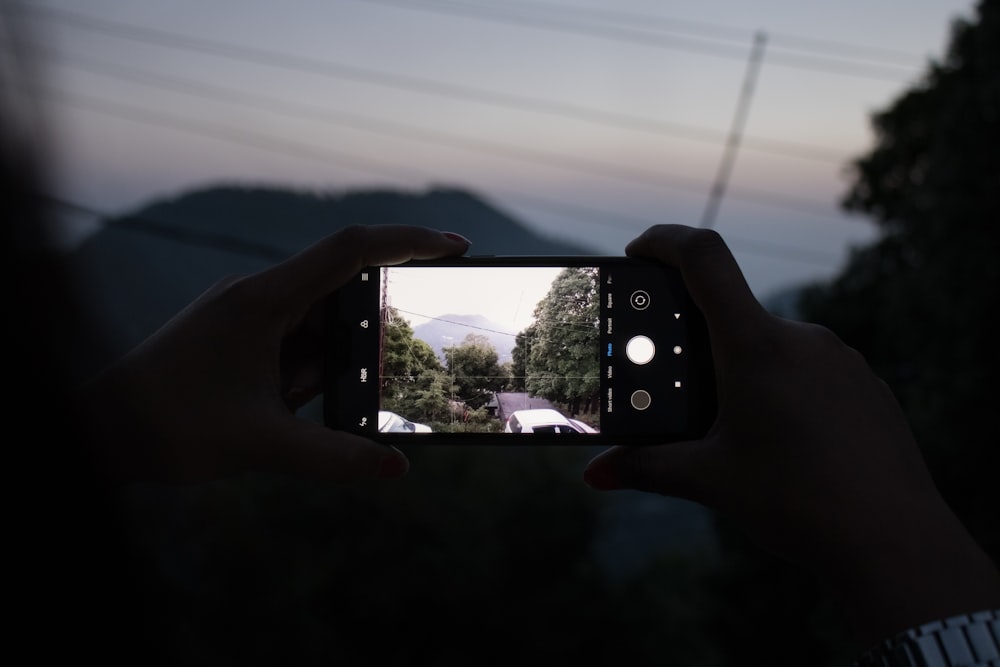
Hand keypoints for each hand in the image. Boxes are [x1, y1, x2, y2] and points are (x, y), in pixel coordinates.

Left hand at [78, 225, 469, 483]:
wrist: (96, 431)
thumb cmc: (166, 427)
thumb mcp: (261, 445)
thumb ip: (335, 457)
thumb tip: (399, 467)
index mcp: (263, 299)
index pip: (350, 249)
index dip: (409, 241)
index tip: (457, 247)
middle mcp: (256, 295)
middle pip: (337, 296)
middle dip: (358, 339)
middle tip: (341, 383)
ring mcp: (245, 316)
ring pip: (314, 329)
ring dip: (321, 370)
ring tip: (281, 408)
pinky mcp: (237, 338)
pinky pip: (291, 347)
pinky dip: (301, 376)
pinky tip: (277, 409)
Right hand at [583, 225, 999, 644]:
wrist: (896, 542)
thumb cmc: (798, 505)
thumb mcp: (710, 481)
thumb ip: (645, 467)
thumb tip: (594, 474)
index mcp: (755, 347)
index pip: (704, 257)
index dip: (664, 240)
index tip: (637, 251)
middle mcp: (801, 338)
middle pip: (733, 312)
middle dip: (696, 340)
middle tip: (677, 385)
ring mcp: (839, 359)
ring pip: (771, 344)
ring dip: (741, 368)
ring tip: (731, 427)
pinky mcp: (864, 383)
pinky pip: (809, 368)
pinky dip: (781, 387)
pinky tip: (780, 440)